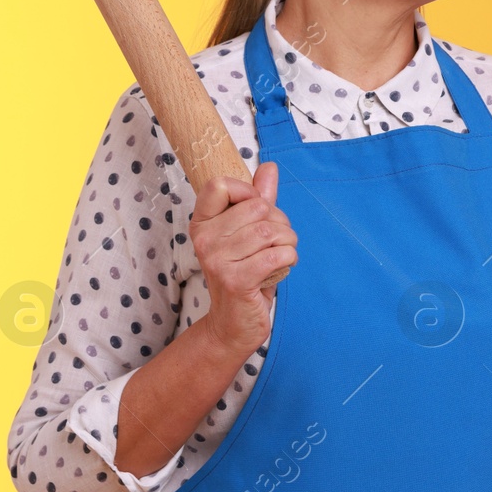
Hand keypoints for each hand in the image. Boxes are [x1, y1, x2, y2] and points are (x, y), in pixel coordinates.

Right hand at [189, 162, 298, 356]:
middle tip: (272, 244)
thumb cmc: (243, 274)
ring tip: (277, 258)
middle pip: (259, 208)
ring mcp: (217, 260)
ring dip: (288, 243)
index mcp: (202, 224)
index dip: (248, 193)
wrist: (233, 324)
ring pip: (273, 231)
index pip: (221, 185)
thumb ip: (257, 199)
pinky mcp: (236, 280)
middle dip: (280, 224)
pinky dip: (289, 260)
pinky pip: (279, 254)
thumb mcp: (248, 234)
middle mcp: (204, 240)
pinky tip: (278, 270)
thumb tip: (268, 167)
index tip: (255, 213)